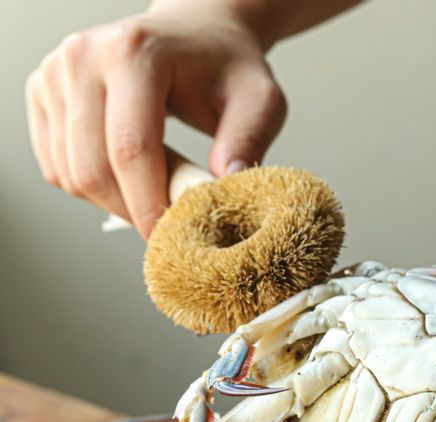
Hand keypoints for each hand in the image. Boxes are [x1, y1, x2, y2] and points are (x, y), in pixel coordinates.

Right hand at [25, 0, 286, 236]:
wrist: (195, 36)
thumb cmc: (226, 68)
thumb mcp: (259, 101)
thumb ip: (247, 142)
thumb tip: (225, 188)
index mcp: (135, 53)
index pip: (131, 149)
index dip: (150, 206)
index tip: (173, 240)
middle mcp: (84, 57)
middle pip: (92, 168)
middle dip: (132, 212)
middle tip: (169, 226)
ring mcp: (56, 75)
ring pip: (71, 175)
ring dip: (114, 204)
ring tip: (156, 193)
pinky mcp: (44, 95)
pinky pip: (58, 169)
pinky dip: (93, 190)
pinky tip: (128, 179)